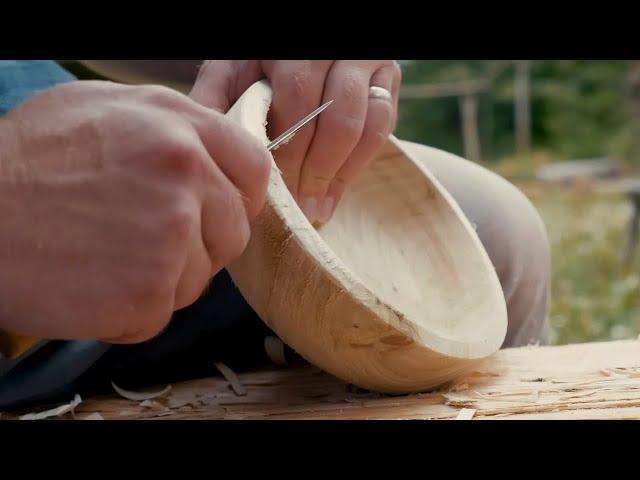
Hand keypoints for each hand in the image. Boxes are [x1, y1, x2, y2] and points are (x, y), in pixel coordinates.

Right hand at [0, 81, 270, 342]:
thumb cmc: (29, 160)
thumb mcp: (106, 109)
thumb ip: (175, 128)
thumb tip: (214, 156)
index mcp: (179, 128)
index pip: (254, 169)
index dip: (238, 195)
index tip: (216, 209)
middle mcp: (186, 177)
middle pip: (234, 231)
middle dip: (201, 243)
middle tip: (145, 240)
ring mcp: (171, 238)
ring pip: (201, 277)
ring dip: (164, 278)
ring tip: (106, 257)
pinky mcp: (147, 294)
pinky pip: (163, 311)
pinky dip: (133, 310)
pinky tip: (93, 284)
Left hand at [190, 60, 400, 223]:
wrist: (309, 54)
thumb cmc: (258, 69)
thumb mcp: (230, 74)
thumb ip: (215, 101)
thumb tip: (201, 145)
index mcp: (288, 45)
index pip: (298, 96)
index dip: (288, 148)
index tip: (273, 188)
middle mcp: (332, 47)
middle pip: (333, 117)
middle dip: (312, 170)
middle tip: (297, 208)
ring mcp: (364, 61)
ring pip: (361, 125)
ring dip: (335, 174)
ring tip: (315, 209)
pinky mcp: (388, 78)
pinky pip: (382, 127)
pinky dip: (356, 167)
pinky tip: (333, 194)